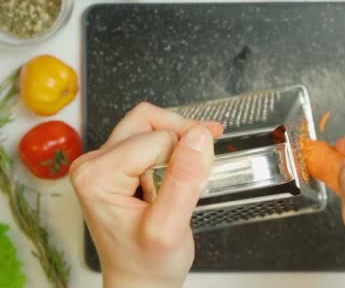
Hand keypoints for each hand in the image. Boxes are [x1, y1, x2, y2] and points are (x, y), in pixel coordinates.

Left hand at [70, 103, 223, 287]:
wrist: (141, 282)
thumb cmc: (148, 264)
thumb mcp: (170, 227)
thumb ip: (184, 180)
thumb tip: (200, 136)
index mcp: (98, 176)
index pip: (158, 139)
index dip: (185, 158)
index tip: (193, 186)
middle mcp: (94, 163)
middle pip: (150, 122)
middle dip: (184, 142)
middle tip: (201, 172)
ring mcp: (104, 163)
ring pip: (151, 125)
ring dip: (179, 144)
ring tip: (191, 174)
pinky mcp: (116, 165)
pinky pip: (150, 137)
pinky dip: (174, 150)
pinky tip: (182, 173)